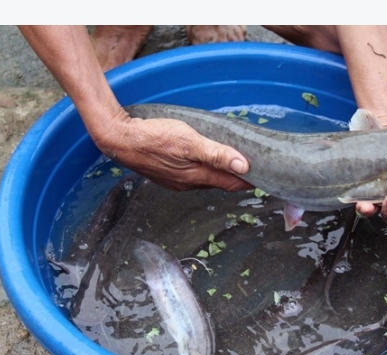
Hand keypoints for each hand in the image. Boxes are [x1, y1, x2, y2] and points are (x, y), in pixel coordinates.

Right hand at [93, 113, 251, 191]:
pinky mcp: (169, 175)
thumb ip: (217, 154)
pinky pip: (194, 176)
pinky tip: (207, 160)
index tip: (267, 177)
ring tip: (236, 162)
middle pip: (222, 183)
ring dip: (223, 174)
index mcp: (197, 177)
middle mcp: (189, 184)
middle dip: (239, 178)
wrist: (119, 140)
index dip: (251, 181)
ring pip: (208, 180)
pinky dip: (207, 170)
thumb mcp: (189, 141)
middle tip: (256, 167)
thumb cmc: (153, 138)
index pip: (232, 184)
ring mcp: (178, 181)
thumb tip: (244, 166)